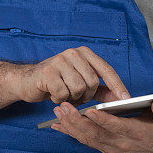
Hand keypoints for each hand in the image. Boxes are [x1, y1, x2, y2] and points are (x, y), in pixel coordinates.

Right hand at [9, 46, 129, 105]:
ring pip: (78, 89)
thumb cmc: (57, 82)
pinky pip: (63, 94)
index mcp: (85, 53)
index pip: (106, 70)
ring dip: (72, 98)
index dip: (117, 85)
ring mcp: (60, 60)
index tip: (126, 99)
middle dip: (86, 96)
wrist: (27, 81)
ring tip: (64, 94)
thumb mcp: (81, 83)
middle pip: (92, 82)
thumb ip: (101, 90)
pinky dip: (59, 100)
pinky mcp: (47, 72)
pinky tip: (53, 94)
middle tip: (75, 97)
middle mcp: (73, 53)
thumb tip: (120, 98)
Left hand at [51, 99, 152, 152]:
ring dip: (71, 127)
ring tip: (58, 113)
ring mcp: (112, 147)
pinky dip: (71, 133)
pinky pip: (86, 141)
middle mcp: (121, 143)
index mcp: (137, 133)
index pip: (118, 127)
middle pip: (97, 134)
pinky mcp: (105, 147)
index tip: (91, 111)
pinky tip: (59, 126)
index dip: (104, 120)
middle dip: (78, 121)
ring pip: (88, 139)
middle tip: (64, 108)